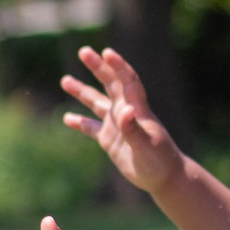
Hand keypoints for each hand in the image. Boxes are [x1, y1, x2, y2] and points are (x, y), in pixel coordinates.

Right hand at [61, 46, 181, 195]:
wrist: (165, 178)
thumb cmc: (160, 161)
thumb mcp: (146, 145)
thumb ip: (133, 129)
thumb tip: (124, 111)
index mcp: (137, 109)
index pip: (128, 81)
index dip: (118, 66)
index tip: (106, 52)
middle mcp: (126, 112)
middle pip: (110, 84)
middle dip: (98, 67)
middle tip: (84, 51)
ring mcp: (117, 126)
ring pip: (97, 103)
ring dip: (82, 92)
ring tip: (65, 80)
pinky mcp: (111, 140)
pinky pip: (92, 128)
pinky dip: (81, 123)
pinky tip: (67, 118)